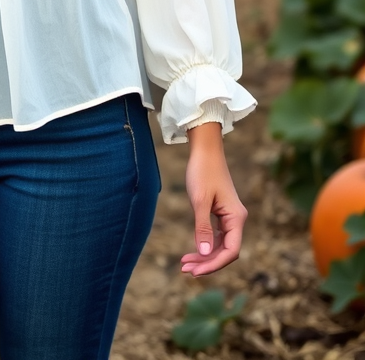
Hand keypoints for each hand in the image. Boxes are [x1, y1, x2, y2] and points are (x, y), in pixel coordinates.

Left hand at [180, 122, 246, 276]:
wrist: (205, 150)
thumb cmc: (202, 172)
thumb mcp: (200, 200)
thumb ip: (203, 228)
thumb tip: (205, 254)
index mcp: (236, 218)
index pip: (230, 251)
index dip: (214, 264)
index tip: (195, 271)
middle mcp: (236, 220)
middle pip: (226, 251)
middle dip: (207, 263)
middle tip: (186, 270)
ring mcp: (229, 217)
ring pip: (220, 245)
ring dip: (205, 256)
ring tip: (185, 264)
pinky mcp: (221, 213)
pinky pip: (217, 236)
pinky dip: (205, 245)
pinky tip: (193, 251)